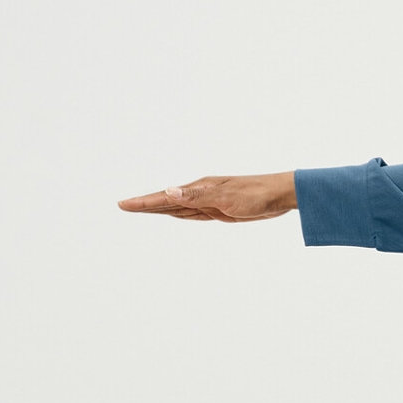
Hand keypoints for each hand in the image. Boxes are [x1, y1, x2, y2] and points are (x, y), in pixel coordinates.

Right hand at [118, 172, 296, 220]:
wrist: (279, 196)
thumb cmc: (255, 195)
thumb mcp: (224, 197)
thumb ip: (195, 196)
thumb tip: (167, 191)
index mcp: (198, 189)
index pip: (163, 197)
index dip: (143, 202)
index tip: (123, 204)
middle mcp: (200, 193)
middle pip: (166, 201)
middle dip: (145, 204)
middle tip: (123, 206)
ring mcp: (209, 202)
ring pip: (177, 208)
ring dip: (158, 209)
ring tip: (140, 209)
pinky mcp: (220, 211)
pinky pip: (193, 213)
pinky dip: (179, 213)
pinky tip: (173, 213)